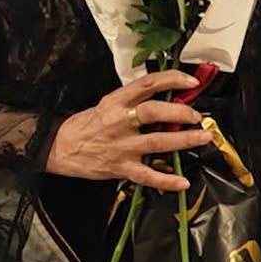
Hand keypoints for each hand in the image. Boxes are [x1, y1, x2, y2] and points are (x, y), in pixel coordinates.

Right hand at [46, 70, 215, 192]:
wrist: (57, 148)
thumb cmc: (87, 124)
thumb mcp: (108, 104)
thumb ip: (135, 101)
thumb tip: (170, 97)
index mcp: (117, 102)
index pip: (148, 84)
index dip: (172, 80)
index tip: (192, 83)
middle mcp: (120, 122)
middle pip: (154, 112)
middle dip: (181, 112)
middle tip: (197, 116)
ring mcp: (121, 146)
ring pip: (156, 142)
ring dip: (183, 140)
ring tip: (202, 138)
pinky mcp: (120, 168)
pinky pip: (146, 176)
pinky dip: (166, 180)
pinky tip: (182, 182)